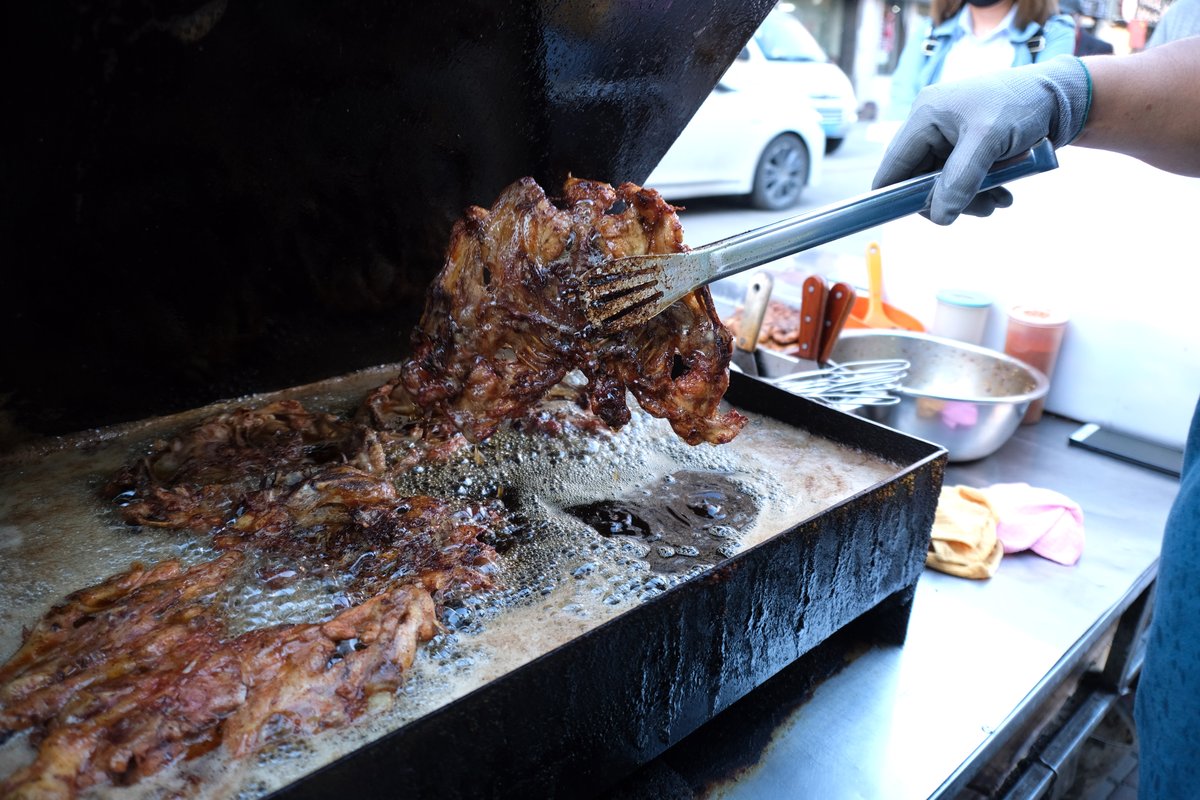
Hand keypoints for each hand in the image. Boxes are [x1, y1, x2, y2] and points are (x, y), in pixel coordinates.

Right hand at [873, 56, 1090, 224]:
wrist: (1063, 96)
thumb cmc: (1024, 106)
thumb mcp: (990, 141)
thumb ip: (960, 179)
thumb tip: (939, 217)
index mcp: (926, 115)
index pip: (894, 164)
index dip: (894, 194)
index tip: (906, 218)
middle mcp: (932, 125)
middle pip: (919, 179)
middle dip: (946, 199)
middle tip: (978, 209)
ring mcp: (950, 137)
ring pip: (943, 183)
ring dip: (968, 199)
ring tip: (998, 202)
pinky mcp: (969, 146)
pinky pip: (962, 178)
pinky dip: (980, 191)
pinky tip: (1003, 193)